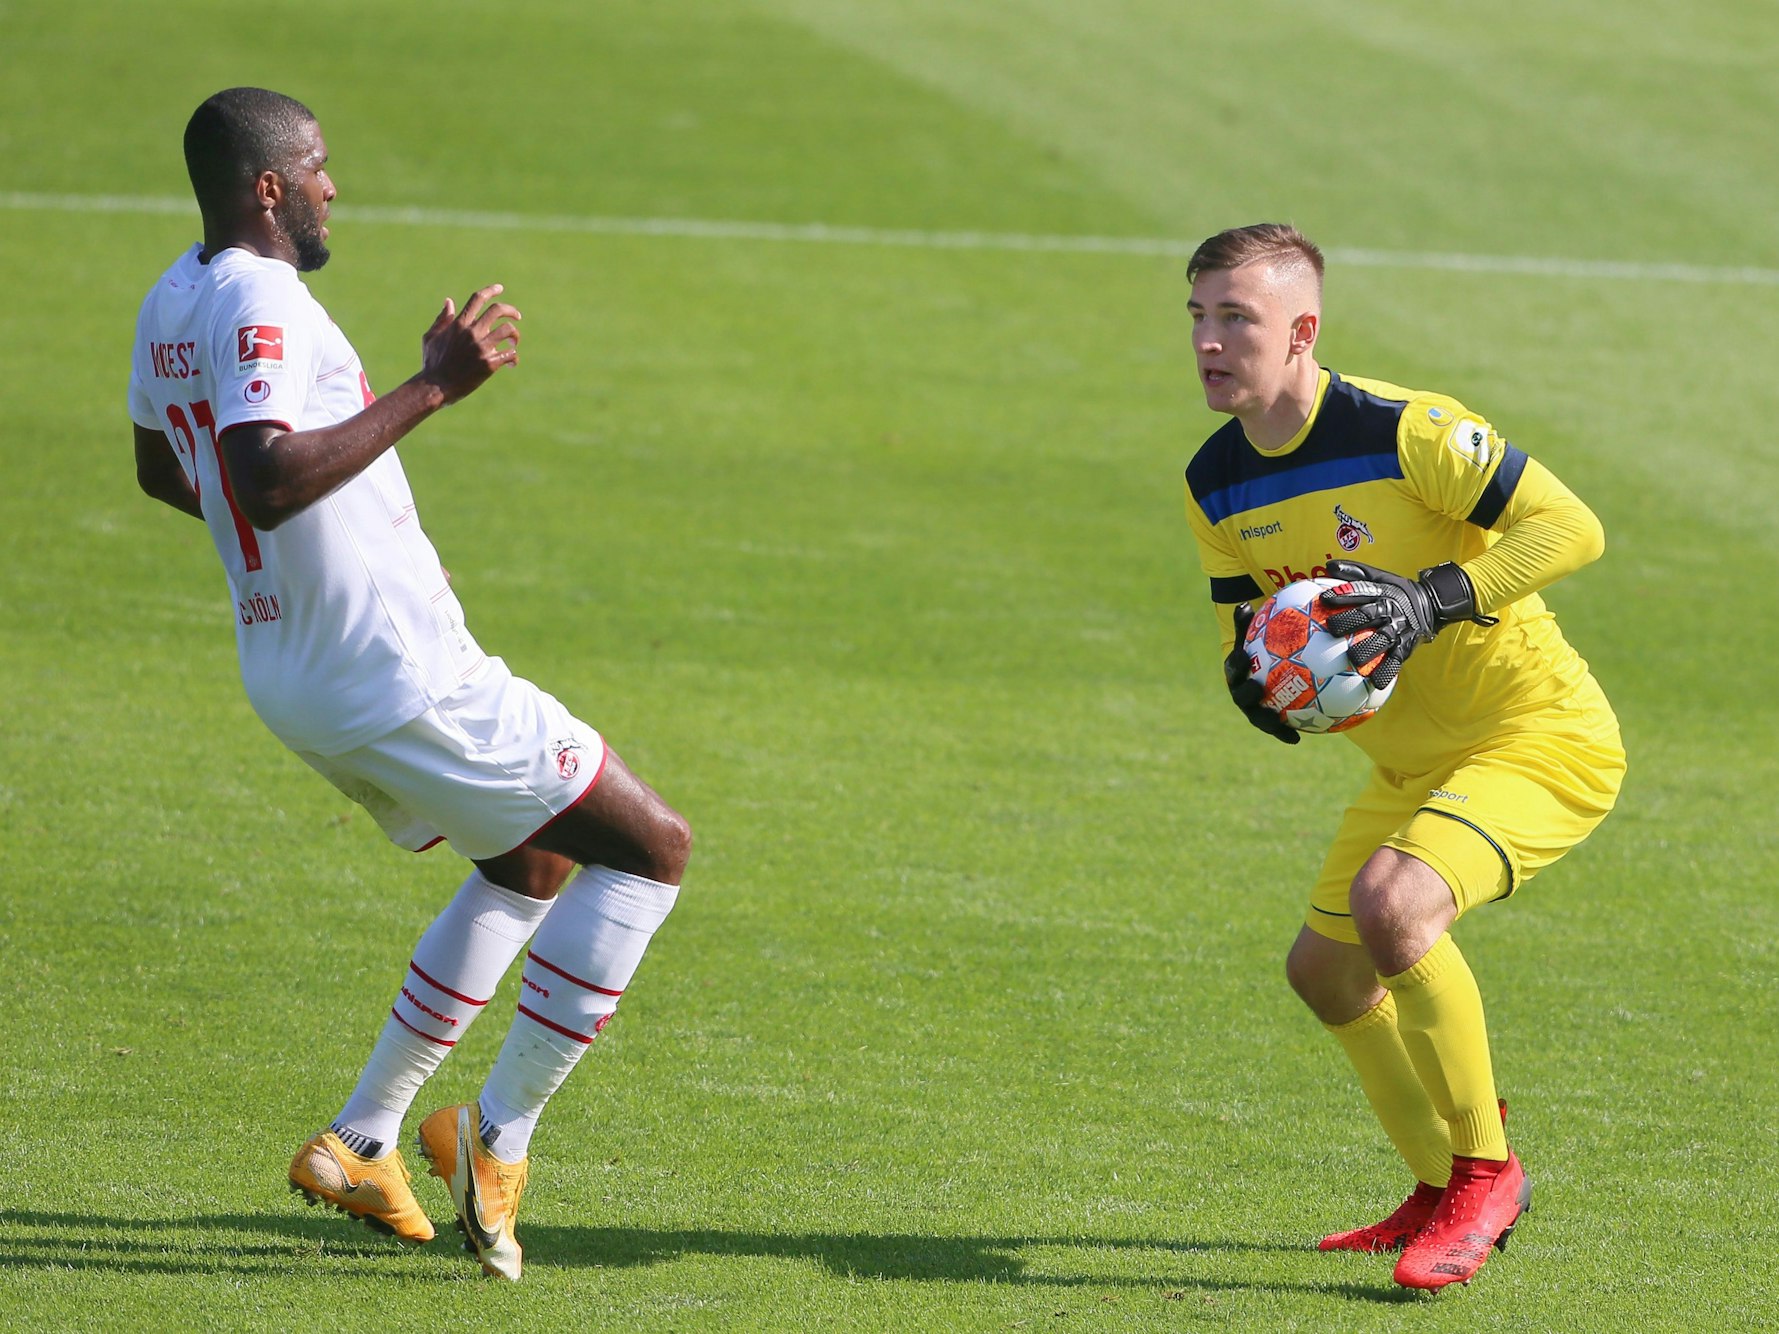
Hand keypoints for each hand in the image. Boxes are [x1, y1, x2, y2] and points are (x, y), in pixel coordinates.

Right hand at [419, 284, 521, 403]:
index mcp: (459, 324)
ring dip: (515, 335)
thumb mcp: (431, 337)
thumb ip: (442, 319)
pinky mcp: (489, 364)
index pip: (478, 299)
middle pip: (498, 310)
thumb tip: (449, 301)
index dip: (491, 290)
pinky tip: (511, 364)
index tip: (500, 288)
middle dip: (511, 311)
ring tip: (512, 343)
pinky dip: (513, 358)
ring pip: (508, 330)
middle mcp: (472, 333)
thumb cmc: (432, 363)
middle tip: (517, 316)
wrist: (435, 387)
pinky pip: (511, 355)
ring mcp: (482, 348)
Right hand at [1225, 603, 1299, 744]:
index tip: (1245, 657)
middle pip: (1241, 695)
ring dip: (1266, 721)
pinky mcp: (1269, 721)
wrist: (1265, 673)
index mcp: (1237, 673)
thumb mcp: (1256, 635)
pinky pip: (1277, 728)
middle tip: (1257, 688)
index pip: (1234, 668)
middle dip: (1247, 694)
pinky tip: (1298, 738)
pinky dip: (1285, 734)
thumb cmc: (1263, 649)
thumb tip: (1243, 604)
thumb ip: (1249, 624)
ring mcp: (1254, 709)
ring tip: (1278, 721)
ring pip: (1258, 717)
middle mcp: (1242, 693)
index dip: (1237, 664)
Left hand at [1318, 559, 1491, 689]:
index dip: (1343, 595)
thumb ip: (1354, 572)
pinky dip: (1385, 672)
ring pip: (1380, 641)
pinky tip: (1374, 683)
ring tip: (1352, 659)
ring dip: (1366, 650)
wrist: (1432, 604)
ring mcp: (1398, 630)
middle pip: (1368, 616)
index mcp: (1382, 592)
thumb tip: (1327, 565)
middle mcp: (1390, 611)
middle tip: (1331, 630)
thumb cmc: (1397, 591)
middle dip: (1349, 622)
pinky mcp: (1406, 647)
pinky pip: (1395, 661)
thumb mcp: (1380, 576)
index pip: (1360, 591)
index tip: (1324, 599)